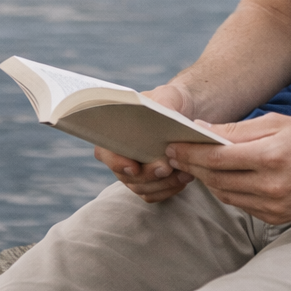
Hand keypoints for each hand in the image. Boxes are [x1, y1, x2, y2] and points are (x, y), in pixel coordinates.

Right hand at [94, 84, 196, 202]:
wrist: (185, 112)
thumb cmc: (171, 100)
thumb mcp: (169, 95)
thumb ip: (164, 102)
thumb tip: (164, 113)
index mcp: (116, 132)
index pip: (105, 152)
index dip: (117, 162)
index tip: (134, 167)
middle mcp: (120, 154)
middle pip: (125, 175)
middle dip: (147, 175)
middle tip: (167, 168)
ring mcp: (133, 171)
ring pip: (140, 187)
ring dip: (162, 184)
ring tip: (185, 172)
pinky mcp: (148, 182)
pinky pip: (152, 194)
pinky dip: (168, 190)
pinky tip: (184, 179)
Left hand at [166, 112, 290, 223]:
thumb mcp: (277, 122)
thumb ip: (238, 130)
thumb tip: (202, 130)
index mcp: (272, 156)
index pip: (217, 158)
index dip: (190, 152)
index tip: (172, 145)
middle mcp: (272, 186)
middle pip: (217, 179)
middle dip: (192, 166)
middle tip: (174, 154)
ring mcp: (274, 206)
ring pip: (225, 195)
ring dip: (206, 180)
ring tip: (193, 165)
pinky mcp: (276, 218)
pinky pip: (241, 205)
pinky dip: (226, 191)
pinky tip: (220, 179)